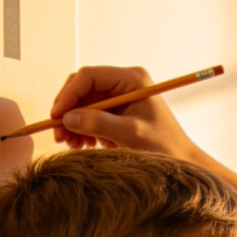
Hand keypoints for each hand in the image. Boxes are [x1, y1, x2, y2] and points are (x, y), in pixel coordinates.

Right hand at [49, 65, 199, 159]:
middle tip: (59, 136)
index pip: (88, 76)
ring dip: (73, 123)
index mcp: (131, 79)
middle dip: (68, 111)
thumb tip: (68, 118)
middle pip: (83, 89)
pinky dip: (83, 130)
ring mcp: (119, 97)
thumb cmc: (163, 146)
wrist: (181, 160)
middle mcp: (123, 83)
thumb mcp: (131, 134)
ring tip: (72, 145)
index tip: (56, 116)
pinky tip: (84, 145)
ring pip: (84, 104)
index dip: (68, 95)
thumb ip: (99, 123)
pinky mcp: (117, 112)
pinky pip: (91, 116)